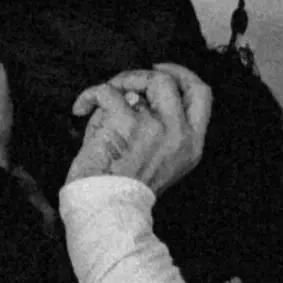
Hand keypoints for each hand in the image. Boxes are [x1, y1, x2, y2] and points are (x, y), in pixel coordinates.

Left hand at [64, 63, 210, 192]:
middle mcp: (180, 135)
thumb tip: (139, 92)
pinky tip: (80, 108)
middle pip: (176, 81)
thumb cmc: (124, 189)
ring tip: (103, 98)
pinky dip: (90, 95)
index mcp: (192, 145)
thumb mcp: (159, 160)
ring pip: (146, 79)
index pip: (202, 95)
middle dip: (149, 73)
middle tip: (127, 82)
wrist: (107, 210)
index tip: (160, 72)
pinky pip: (109, 92)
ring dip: (121, 81)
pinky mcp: (130, 124)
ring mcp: (158, 128)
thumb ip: (162, 127)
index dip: (181, 75)